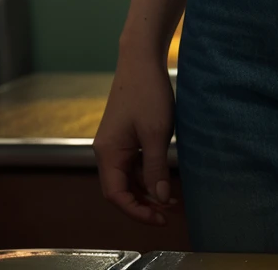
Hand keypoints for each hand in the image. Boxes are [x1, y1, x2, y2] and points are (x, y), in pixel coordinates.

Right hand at [93, 53, 179, 225]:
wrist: (141, 59)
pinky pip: (133, 164)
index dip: (136, 211)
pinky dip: (146, 174)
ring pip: (127, 178)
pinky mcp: (124, 135)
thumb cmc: (148, 92)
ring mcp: (115, 143)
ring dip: (146, 190)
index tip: (158, 218)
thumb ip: (156, 168)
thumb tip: (160, 199)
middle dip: (142, 204)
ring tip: (170, 200)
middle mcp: (106, 151)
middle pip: (120, 189)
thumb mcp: (157, 132)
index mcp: (108, 153)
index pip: (116, 195)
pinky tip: (163, 178)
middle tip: (167, 214)